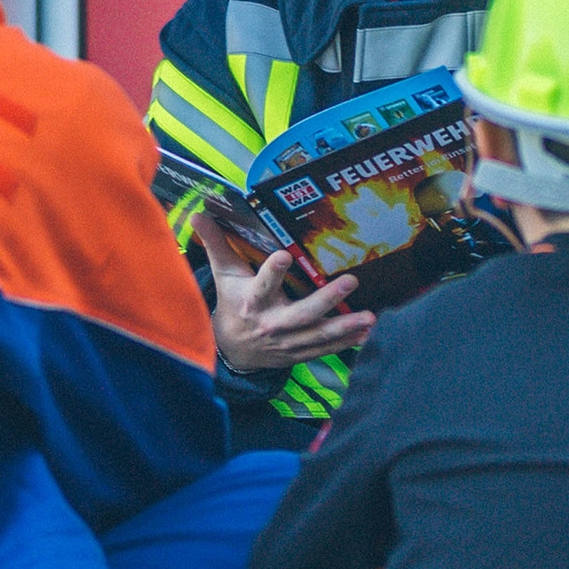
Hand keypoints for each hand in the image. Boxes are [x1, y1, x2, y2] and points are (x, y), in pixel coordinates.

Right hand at [192, 210, 375, 373]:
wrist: (231, 351)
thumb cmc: (231, 305)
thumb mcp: (223, 275)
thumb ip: (216, 244)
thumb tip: (199, 214)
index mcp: (251, 302)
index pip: (262, 285)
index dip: (273, 271)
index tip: (285, 255)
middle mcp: (271, 324)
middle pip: (301, 314)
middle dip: (327, 299)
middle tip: (350, 282)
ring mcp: (287, 342)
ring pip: (318, 335)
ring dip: (345, 327)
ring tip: (370, 317)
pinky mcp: (298, 354)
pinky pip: (324, 350)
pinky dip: (345, 343)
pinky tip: (364, 333)